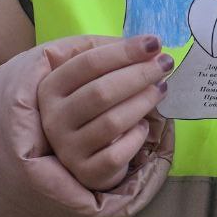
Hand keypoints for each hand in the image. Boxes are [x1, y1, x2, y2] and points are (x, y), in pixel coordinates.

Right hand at [37, 34, 171, 191]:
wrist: (83, 151)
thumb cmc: (90, 103)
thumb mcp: (91, 74)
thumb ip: (109, 53)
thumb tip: (146, 45)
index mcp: (51, 88)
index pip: (89, 63)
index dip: (124, 51)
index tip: (154, 43)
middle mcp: (53, 119)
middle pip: (101, 92)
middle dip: (139, 75)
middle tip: (165, 64)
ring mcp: (67, 149)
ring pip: (112, 122)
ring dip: (143, 102)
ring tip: (161, 89)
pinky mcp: (86, 172)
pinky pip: (117, 154)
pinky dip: (136, 136)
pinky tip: (144, 125)